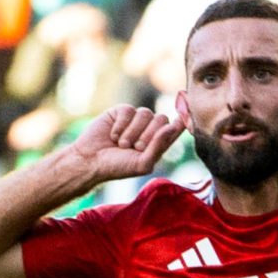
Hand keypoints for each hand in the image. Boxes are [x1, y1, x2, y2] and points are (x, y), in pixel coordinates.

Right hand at [70, 106, 184, 182]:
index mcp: (159, 142)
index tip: (187, 113)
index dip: (183, 118)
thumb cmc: (118, 167)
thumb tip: (172, 126)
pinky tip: (113, 135)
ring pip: (145, 113)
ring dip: (132, 132)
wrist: (91, 161)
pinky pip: (129, 110)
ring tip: (121, 144)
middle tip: (135, 147)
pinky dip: (121, 125)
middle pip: (162, 119)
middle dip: (149, 135)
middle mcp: (149, 129)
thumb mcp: (143, 163)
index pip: (176, 127)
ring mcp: (135, 119)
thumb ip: (159, 146)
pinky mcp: (121, 112)